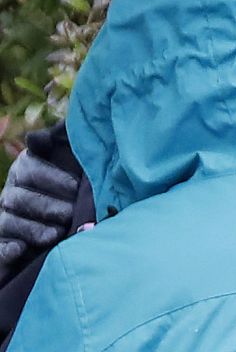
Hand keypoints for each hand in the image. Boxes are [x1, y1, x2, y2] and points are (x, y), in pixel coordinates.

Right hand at [0, 148, 78, 270]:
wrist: (61, 229)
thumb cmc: (71, 195)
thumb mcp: (71, 173)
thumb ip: (59, 150)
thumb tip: (39, 137)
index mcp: (25, 170)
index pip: (29, 168)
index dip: (52, 177)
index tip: (76, 186)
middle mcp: (11, 193)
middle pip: (19, 197)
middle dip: (47, 206)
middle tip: (71, 213)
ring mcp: (3, 219)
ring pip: (9, 221)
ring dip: (33, 228)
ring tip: (57, 234)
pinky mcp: (1, 245)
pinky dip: (7, 249)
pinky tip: (20, 250)